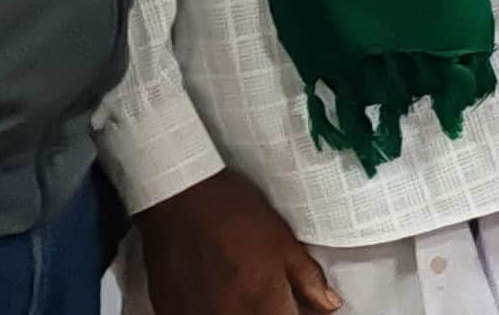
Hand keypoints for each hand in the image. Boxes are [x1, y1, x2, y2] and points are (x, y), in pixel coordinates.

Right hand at [136, 170, 338, 313]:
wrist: (180, 195)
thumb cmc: (230, 211)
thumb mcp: (283, 241)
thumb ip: (307, 279)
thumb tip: (327, 303)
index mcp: (261, 303)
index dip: (298, 313)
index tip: (298, 304)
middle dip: (270, 312)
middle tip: (269, 293)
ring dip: (241, 311)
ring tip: (238, 288)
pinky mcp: (171, 311)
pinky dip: (212, 309)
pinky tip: (215, 291)